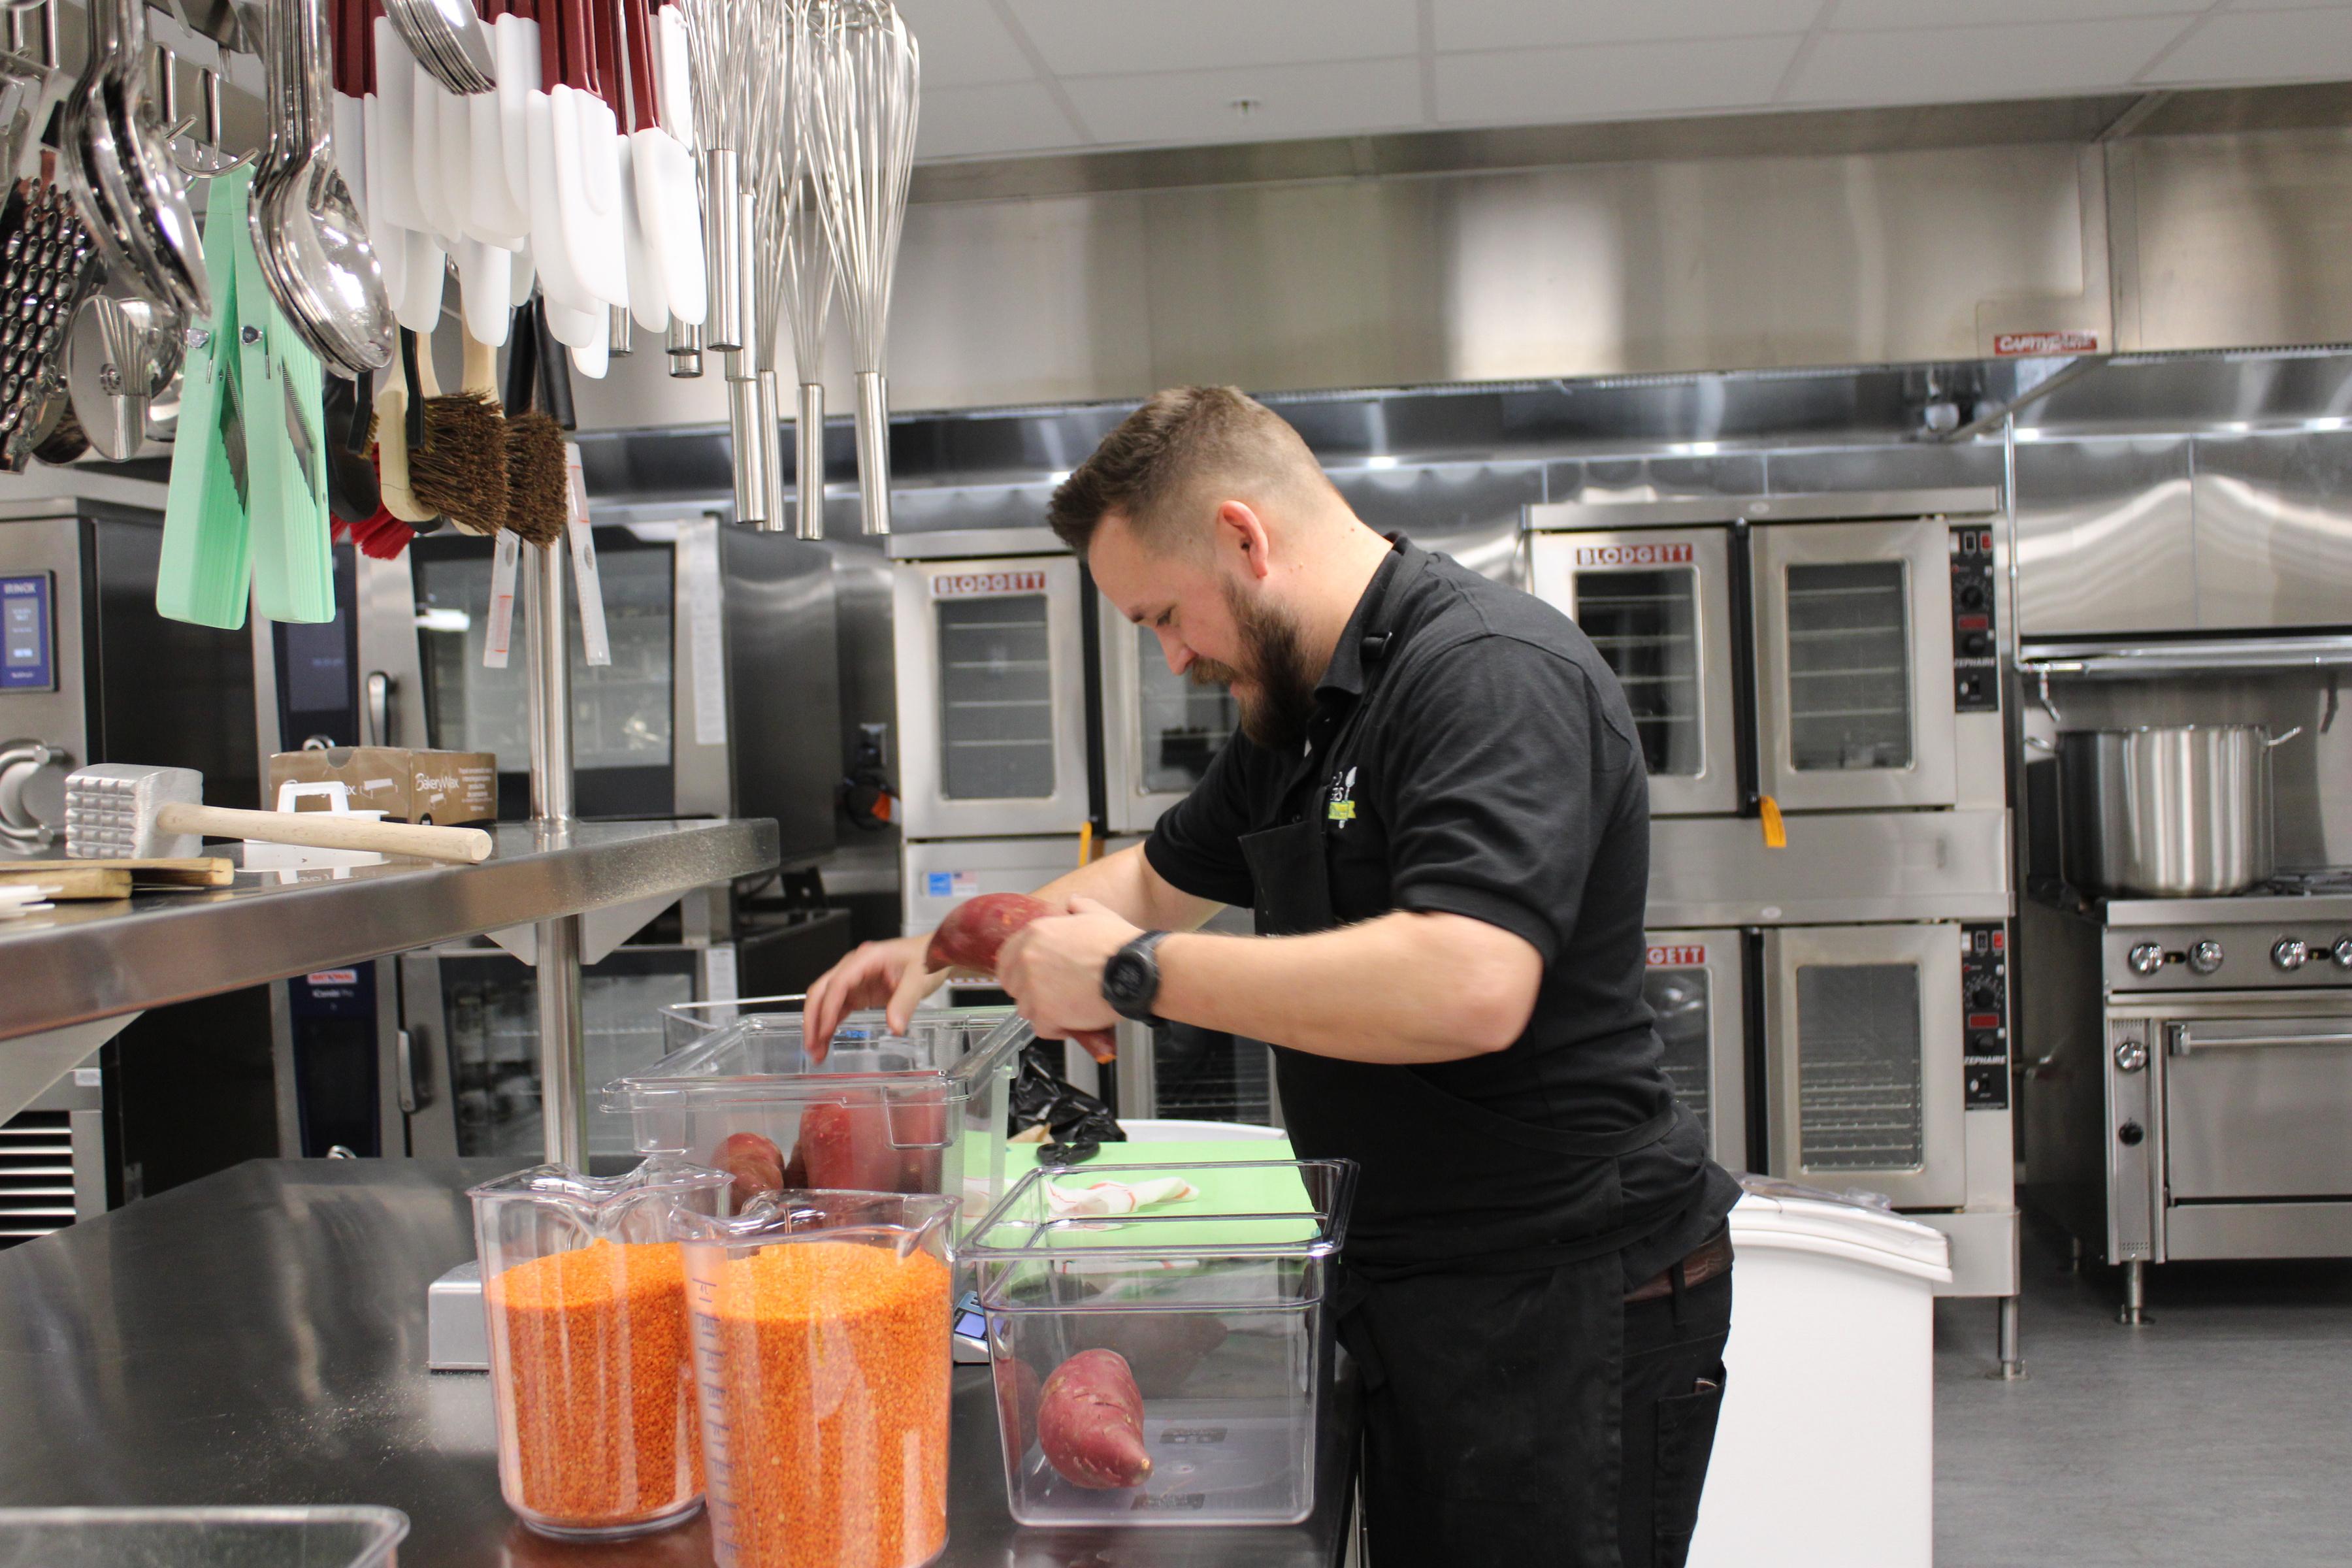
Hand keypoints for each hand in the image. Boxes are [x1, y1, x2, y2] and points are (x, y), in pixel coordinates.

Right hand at [803, 933, 947, 1059]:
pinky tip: (826, 1042)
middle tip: (811, 1047)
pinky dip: (830, 1025)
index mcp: (866, 958)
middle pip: (822, 991)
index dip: (828, 1008)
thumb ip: (905, 1002)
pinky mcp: (859, 992)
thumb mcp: (920, 979)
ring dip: (818, 1026)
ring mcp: (855, 980)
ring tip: (816, 1052)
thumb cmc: (927, 958)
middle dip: (813, 1019)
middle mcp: (854, 967)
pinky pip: (838, 1008)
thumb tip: (894, 1027)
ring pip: (826, 1002)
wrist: (936, 956)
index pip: (838, 983)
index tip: (825, 1031)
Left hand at [996, 895, 1138, 1042]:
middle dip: (1029, 992)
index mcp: (1036, 934)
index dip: (1018, 971)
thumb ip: (1080, 907)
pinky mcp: (1046, 1014)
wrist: (1134, 971)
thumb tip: (1074, 903)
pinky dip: (1056, 1029)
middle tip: (1052, 995)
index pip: (1006, 957)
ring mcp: (1034, 988)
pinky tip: (1071, 1022)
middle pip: (1013, 985)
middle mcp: (1028, 959)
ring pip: (1025, 1009)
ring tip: (1066, 1009)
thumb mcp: (1098, 914)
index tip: (1029, 978)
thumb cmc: (1119, 945)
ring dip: (1043, 1011)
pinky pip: (1041, 1028)